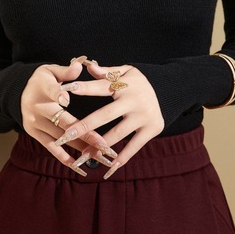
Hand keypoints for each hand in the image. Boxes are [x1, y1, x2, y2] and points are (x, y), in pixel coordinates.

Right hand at [20, 58, 117, 175]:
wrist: (19, 92)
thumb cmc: (42, 80)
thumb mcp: (50, 70)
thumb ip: (66, 71)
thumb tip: (79, 66)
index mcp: (42, 87)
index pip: (51, 90)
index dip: (58, 94)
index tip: (67, 100)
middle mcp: (37, 108)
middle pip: (63, 122)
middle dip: (85, 133)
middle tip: (104, 144)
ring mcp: (35, 124)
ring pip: (61, 138)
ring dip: (82, 148)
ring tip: (100, 157)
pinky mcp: (35, 134)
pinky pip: (51, 148)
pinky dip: (65, 158)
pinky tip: (80, 167)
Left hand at [56, 60, 163, 178]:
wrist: (168, 90)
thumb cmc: (136, 82)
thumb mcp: (124, 70)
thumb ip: (106, 70)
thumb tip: (88, 66)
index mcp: (124, 83)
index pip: (100, 87)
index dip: (84, 88)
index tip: (67, 91)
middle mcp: (134, 100)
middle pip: (105, 115)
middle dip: (85, 126)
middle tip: (66, 135)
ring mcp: (144, 116)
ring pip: (117, 133)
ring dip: (99, 146)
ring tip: (82, 155)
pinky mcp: (152, 129)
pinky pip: (134, 145)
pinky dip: (122, 157)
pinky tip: (109, 167)